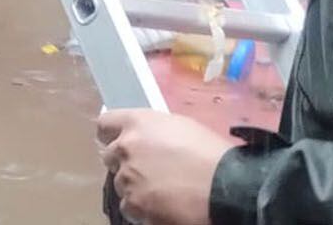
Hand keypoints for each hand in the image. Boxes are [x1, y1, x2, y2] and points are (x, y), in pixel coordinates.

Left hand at [96, 110, 236, 224]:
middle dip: (125, 162)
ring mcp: (127, 178)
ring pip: (120, 184)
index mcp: (137, 123)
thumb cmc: (211, 153)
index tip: (120, 141)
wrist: (227, 188)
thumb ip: (154, 131)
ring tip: (162, 191)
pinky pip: (129, 207)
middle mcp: (125, 148)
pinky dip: (142, 208)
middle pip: (110, 156)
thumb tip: (147, 141)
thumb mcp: (182, 127)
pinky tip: (163, 206)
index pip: (105, 124)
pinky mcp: (134, 205)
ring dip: (135, 187)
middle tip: (148, 170)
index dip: (112, 134)